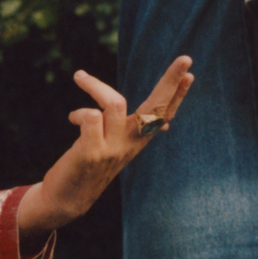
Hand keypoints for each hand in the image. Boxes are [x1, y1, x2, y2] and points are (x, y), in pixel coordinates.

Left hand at [15, 56, 193, 242]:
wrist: (67, 200)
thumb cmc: (89, 166)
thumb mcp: (117, 148)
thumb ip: (133, 132)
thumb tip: (163, 122)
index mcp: (137, 140)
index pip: (163, 114)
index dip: (178, 94)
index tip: (190, 73)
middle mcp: (129, 144)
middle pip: (155, 107)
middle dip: (170, 82)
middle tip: (185, 58)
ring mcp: (111, 149)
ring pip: (115, 104)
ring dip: (96, 86)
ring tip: (80, 77)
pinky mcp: (91, 153)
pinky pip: (90, 118)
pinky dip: (79, 112)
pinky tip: (72, 118)